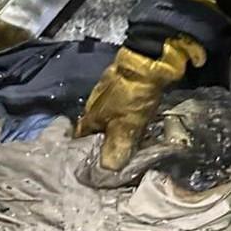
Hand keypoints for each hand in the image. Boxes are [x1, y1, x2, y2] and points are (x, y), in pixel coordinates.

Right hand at [74, 34, 204, 169]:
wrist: (150, 58)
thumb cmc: (132, 94)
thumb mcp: (125, 125)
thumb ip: (116, 148)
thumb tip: (106, 171)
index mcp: (91, 116)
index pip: (81, 139)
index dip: (85, 154)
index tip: (92, 169)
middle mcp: (97, 105)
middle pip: (98, 130)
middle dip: (106, 144)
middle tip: (118, 161)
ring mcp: (112, 95)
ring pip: (113, 119)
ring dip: (121, 131)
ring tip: (133, 148)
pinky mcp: (128, 87)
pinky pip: (127, 109)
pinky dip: (132, 118)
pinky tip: (142, 126)